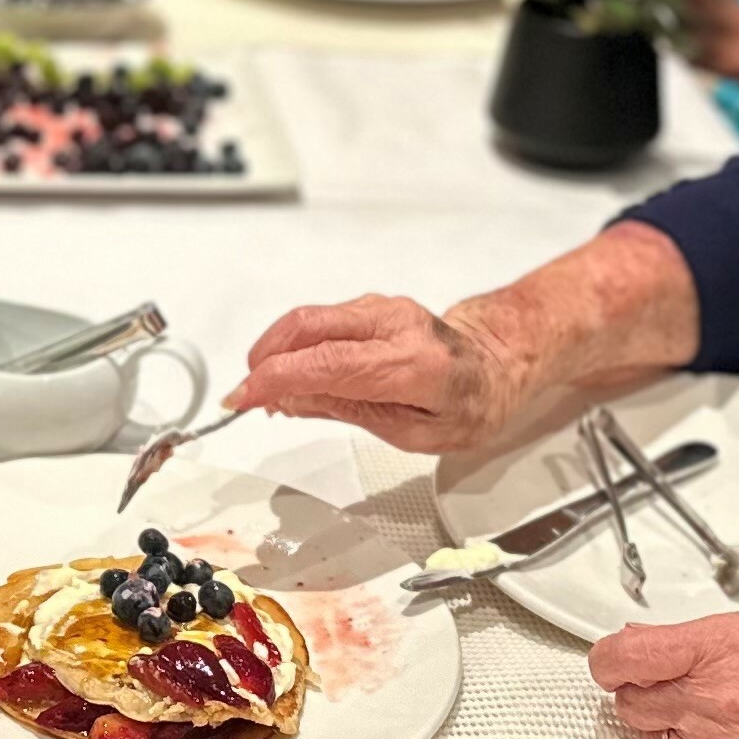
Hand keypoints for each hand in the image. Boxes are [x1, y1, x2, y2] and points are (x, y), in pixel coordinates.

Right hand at [227, 292, 533, 456]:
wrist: (494, 365)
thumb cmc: (465, 405)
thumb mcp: (412, 432)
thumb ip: (347, 411)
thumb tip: (288, 400)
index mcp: (413, 363)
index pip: (329, 364)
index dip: (277, 379)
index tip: (244, 398)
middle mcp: (395, 324)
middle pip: (308, 326)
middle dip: (265, 359)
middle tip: (248, 396)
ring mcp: (382, 308)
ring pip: (308, 318)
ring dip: (276, 352)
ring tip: (269, 393)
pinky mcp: (371, 305)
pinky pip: (320, 319)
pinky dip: (294, 345)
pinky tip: (292, 373)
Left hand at [590, 615, 738, 738]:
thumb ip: (711, 643)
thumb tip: (656, 646)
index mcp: (731, 651)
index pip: (622, 659)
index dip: (612, 658)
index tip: (614, 658)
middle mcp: (720, 707)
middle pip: (630, 705)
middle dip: (645, 692)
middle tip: (678, 684)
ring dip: (674, 729)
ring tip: (725, 717)